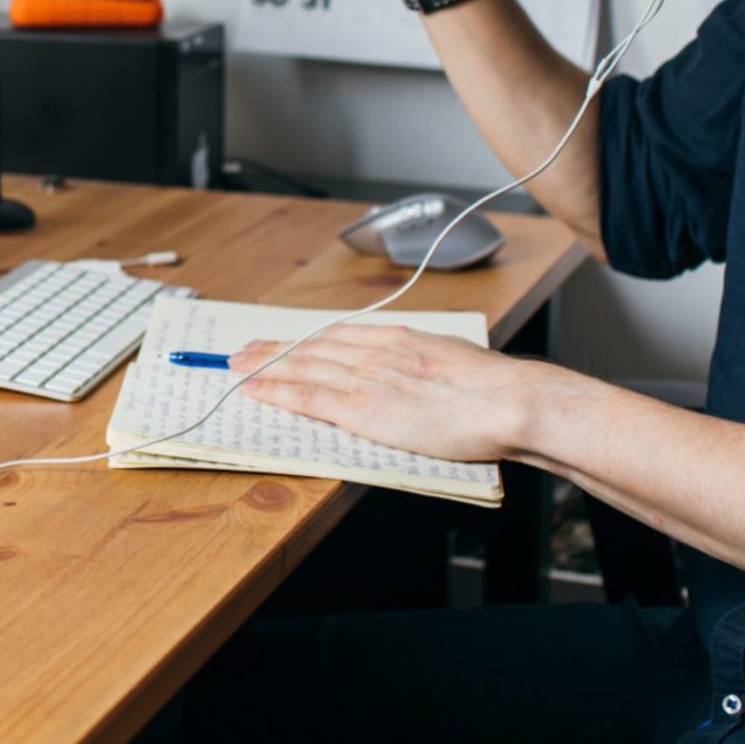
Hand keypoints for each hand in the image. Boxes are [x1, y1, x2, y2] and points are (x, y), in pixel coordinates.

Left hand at [231, 324, 559, 463]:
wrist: (507, 401)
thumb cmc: (494, 392)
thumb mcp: (454, 362)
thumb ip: (426, 364)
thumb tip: (420, 373)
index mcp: (399, 339)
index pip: (338, 335)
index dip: (306, 340)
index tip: (285, 341)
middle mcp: (376, 351)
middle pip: (312, 346)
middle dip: (274, 349)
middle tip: (243, 350)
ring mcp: (366, 378)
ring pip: (302, 366)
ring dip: (265, 366)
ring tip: (236, 366)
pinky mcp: (362, 407)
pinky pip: (308, 396)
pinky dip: (276, 391)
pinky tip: (253, 390)